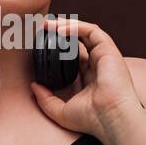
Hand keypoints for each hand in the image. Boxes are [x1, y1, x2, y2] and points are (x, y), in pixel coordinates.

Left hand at [29, 18, 141, 144]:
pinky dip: (76, 27)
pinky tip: (61, 30)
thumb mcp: (61, 112)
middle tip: (44, 27)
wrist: (111, 119)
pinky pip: (92, 31)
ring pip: (86, 32)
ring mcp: (104, 56)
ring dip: (67, 25)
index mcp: (90, 77)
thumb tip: (34, 86)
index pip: (73, 55)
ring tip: (49, 24)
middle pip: (79, 40)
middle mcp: (98, 64)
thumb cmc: (93, 120)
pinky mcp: (108, 50)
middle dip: (61, 30)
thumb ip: (46, 99)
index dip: (58, 46)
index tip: (42, 43)